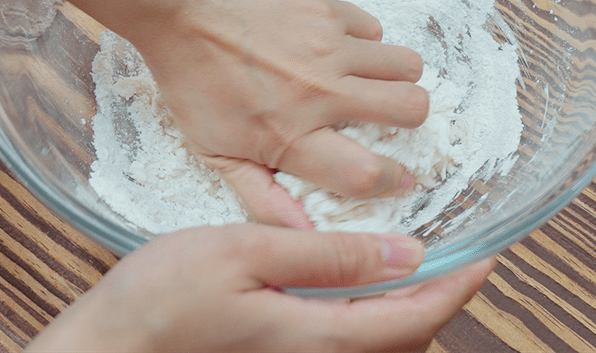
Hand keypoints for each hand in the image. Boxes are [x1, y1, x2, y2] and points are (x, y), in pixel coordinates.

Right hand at [25, 224, 495, 352]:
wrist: (106, 348)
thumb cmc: (164, 299)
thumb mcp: (247, 255)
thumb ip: (327, 256)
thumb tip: (405, 254)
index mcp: (319, 340)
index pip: (416, 319)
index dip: (459, 285)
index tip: (489, 253)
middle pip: (406, 341)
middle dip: (442, 299)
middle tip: (459, 252)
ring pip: (379, 344)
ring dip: (410, 306)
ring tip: (421, 260)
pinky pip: (348, 342)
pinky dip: (374, 312)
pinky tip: (360, 279)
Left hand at [131, 0, 427, 227]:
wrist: (178, 6)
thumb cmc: (191, 80)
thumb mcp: (214, 152)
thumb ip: (261, 196)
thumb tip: (305, 233)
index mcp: (290, 135)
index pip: (369, 173)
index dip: (394, 181)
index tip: (398, 176)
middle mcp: (319, 92)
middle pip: (411, 109)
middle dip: (409, 120)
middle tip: (387, 116)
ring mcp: (328, 45)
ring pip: (407, 65)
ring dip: (396, 76)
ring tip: (370, 77)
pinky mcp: (327, 7)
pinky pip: (375, 28)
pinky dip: (365, 40)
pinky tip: (337, 44)